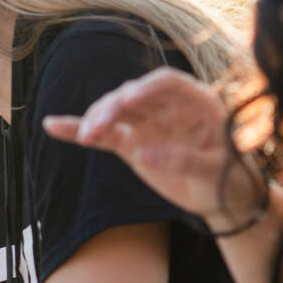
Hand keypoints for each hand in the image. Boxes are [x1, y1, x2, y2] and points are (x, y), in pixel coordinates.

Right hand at [40, 68, 263, 231]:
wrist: (223, 199)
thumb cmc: (229, 179)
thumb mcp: (216, 171)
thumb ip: (185, 160)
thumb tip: (142, 153)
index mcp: (197, 103)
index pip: (167, 82)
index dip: (146, 87)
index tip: (128, 99)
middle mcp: (168, 108)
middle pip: (133, 96)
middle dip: (113, 107)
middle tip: (97, 127)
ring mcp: (147, 124)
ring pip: (114, 112)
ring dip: (96, 119)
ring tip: (85, 136)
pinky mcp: (132, 143)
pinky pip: (103, 135)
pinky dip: (79, 130)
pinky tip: (52, 126)